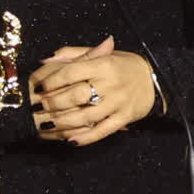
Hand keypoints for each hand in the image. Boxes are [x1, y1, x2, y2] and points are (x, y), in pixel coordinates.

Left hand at [27, 37, 155, 145]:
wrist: (154, 78)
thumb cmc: (121, 64)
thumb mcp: (101, 53)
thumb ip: (73, 54)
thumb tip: (45, 59)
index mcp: (102, 64)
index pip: (72, 72)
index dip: (52, 80)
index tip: (39, 86)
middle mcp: (110, 83)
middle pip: (77, 95)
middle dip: (54, 103)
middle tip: (38, 107)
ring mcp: (118, 102)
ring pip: (87, 116)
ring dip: (64, 123)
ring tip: (48, 125)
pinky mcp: (124, 118)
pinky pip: (103, 131)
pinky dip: (86, 137)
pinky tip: (71, 140)